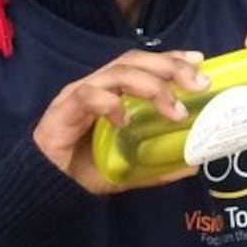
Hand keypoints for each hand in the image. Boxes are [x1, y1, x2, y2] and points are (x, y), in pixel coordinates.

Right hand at [33, 50, 209, 193]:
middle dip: (169, 66)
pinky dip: (110, 103)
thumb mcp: (130, 167)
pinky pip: (88, 95)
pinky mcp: (63, 110)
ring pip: (117, 73)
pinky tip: (124, 121)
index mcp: (114, 91)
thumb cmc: (85, 170)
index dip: (171, 58)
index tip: (199, 61)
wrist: (47, 188)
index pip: (144, 63)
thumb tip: (193, 164)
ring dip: (151, 86)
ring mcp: (79, 94)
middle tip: (198, 83)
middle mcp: (98, 85)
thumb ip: (158, 163)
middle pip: (135, 60)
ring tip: (174, 110)